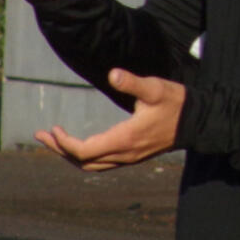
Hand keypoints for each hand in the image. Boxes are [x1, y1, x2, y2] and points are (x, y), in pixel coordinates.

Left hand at [35, 69, 183, 171]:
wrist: (198, 121)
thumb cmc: (176, 103)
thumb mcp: (155, 88)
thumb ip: (133, 83)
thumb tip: (112, 74)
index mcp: (125, 139)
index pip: (84, 151)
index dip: (64, 143)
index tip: (52, 128)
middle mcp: (124, 154)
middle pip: (83, 162)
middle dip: (60, 150)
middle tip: (41, 135)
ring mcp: (129, 158)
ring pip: (92, 166)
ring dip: (71, 155)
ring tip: (54, 140)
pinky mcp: (133, 156)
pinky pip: (103, 164)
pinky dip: (86, 157)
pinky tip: (81, 145)